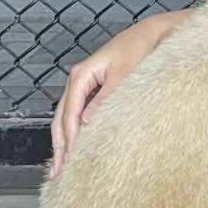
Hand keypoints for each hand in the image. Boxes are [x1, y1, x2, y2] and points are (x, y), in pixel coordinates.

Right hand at [49, 12, 181, 176]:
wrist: (150, 34)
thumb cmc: (137, 48)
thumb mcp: (123, 74)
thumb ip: (104, 98)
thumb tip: (86, 123)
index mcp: (81, 74)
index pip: (69, 112)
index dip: (68, 138)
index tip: (68, 159)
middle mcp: (77, 80)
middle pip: (61, 118)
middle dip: (58, 146)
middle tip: (57, 173)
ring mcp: (83, 85)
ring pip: (65, 118)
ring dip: (62, 142)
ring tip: (60, 167)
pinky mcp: (91, 90)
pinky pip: (75, 114)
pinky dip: (72, 132)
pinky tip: (73, 147)